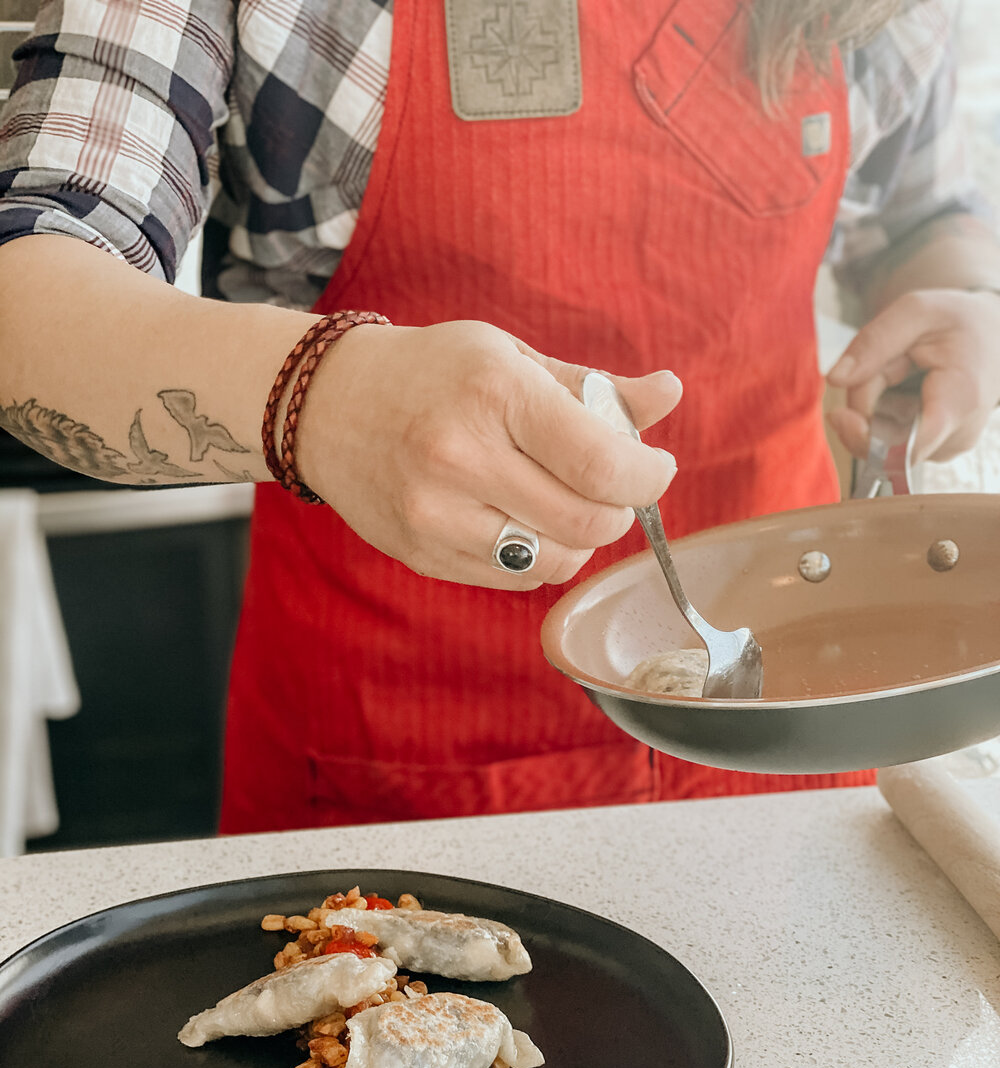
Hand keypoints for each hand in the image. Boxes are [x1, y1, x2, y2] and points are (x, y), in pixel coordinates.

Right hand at [294, 319, 681, 587]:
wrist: (327, 406)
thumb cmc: (434, 374)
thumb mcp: (512, 359)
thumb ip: (596, 386)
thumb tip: (671, 393)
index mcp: (494, 394)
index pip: (598, 462)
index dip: (646, 477)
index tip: (656, 469)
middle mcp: (459, 457)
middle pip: (585, 523)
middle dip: (619, 511)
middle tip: (613, 489)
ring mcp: (435, 514)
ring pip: (553, 561)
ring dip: (580, 541)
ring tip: (566, 504)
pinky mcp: (421, 554)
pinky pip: (514, 579)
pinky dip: (539, 558)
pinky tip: (523, 522)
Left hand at [826, 289, 999, 463]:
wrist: (993, 335)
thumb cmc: (957, 321)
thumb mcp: (915, 311)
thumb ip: (872, 342)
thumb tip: (835, 379)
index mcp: (960, 399)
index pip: (911, 445)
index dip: (866, 439)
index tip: (839, 416)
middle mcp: (957, 435)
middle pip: (881, 436)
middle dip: (867, 397)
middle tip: (888, 359)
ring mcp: (944, 448)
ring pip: (879, 438)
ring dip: (875, 402)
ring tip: (904, 368)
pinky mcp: (932, 451)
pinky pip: (885, 440)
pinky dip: (883, 412)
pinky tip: (905, 387)